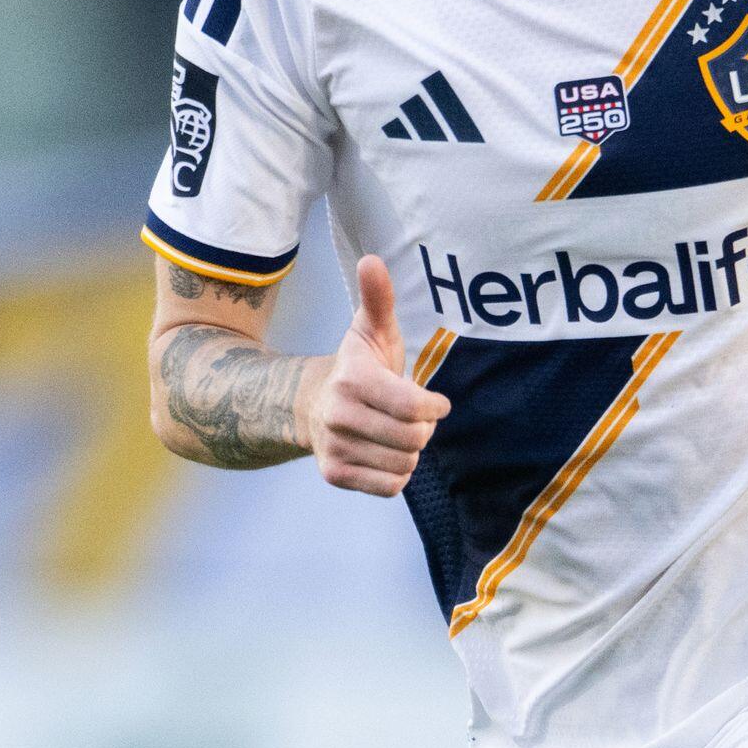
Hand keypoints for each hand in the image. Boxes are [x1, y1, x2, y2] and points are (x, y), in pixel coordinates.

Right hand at [305, 254, 451, 495]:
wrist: (312, 404)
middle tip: (412, 415)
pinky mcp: (335, 475)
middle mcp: (339, 415)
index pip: (413, 407)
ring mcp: (335, 447)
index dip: (433, 406)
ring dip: (410, 450)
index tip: (435, 401)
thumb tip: (372, 260)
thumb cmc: (358, 364)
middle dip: (423, 427)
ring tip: (396, 431)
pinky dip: (397, 474)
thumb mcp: (371, 329)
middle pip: (414, 438)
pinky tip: (385, 452)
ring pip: (405, 464)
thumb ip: (378, 297)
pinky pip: (390, 487)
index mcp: (354, 379)